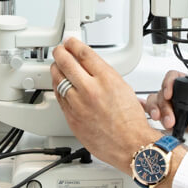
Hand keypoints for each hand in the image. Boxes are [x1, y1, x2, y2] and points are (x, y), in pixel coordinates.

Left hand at [50, 36, 159, 170]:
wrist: (131, 145)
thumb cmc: (131, 121)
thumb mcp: (123, 88)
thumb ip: (104, 76)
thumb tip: (90, 66)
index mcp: (107, 79)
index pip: (84, 53)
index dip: (74, 44)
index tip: (70, 42)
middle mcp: (91, 90)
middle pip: (67, 63)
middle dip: (60, 53)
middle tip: (60, 50)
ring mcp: (79, 105)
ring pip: (59, 79)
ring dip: (56, 69)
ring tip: (57, 66)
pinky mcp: (71, 118)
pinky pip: (59, 97)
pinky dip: (58, 88)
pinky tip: (59, 85)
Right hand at [144, 72, 187, 168]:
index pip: (176, 78)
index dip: (168, 83)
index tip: (169, 94)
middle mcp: (183, 101)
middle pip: (162, 93)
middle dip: (162, 105)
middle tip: (170, 119)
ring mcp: (176, 114)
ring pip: (156, 105)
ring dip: (155, 112)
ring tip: (165, 123)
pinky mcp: (171, 127)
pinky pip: (156, 117)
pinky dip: (146, 114)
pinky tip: (144, 116)